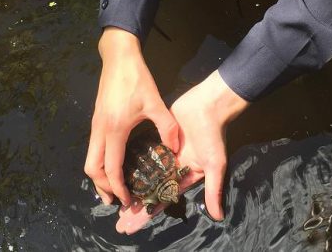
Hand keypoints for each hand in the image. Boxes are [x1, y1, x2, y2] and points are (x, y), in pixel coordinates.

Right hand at [85, 27, 178, 206]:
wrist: (118, 57)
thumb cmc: (137, 78)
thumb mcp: (155, 102)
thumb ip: (167, 127)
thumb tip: (176, 149)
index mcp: (115, 129)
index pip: (111, 168)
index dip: (118, 188)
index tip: (128, 200)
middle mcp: (100, 130)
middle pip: (92, 169)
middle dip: (102, 187)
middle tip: (117, 199)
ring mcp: (95, 125)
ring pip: (90, 159)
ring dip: (99, 175)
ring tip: (114, 187)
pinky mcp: (96, 119)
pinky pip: (94, 148)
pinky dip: (100, 162)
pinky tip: (114, 163)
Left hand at [116, 69, 248, 233]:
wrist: (209, 105)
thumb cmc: (213, 135)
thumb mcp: (215, 164)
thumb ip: (214, 190)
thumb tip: (218, 217)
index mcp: (183, 176)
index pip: (162, 200)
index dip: (146, 213)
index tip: (129, 226)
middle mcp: (172, 168)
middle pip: (149, 190)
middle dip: (135, 205)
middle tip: (117, 220)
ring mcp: (163, 153)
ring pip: (143, 173)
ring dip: (130, 184)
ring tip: (112, 196)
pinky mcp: (157, 138)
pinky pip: (141, 152)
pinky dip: (130, 161)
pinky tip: (114, 169)